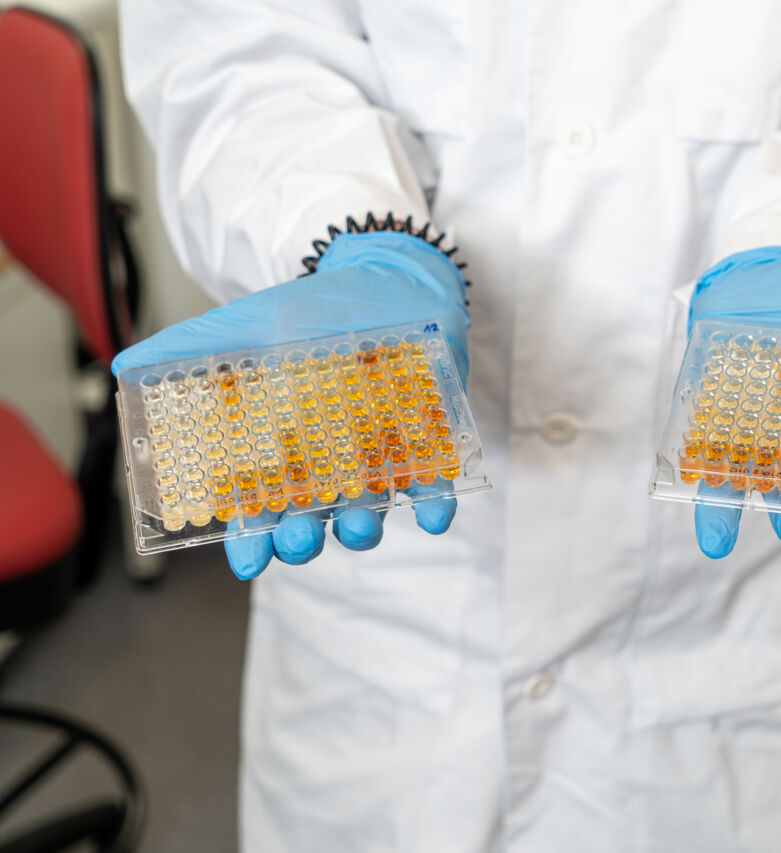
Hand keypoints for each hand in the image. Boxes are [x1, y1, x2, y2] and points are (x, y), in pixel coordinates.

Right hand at [112, 230, 468, 578]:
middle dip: (303, 538)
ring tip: (358, 522)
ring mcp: (377, 457)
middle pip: (311, 522)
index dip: (251, 539)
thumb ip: (190, 350)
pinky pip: (433, 486)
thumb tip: (122, 367)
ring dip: (363, 528)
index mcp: (279, 450)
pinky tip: (432, 515)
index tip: (247, 561)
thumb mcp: (247, 326)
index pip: (258, 508)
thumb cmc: (313, 312)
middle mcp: (327, 465)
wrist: (386, 279)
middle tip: (297, 538)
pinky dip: (434, 503)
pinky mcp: (426, 443)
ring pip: (368, 513)